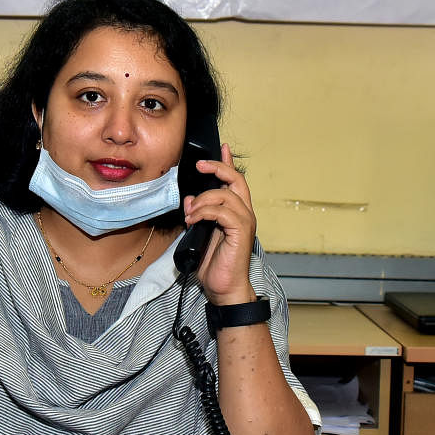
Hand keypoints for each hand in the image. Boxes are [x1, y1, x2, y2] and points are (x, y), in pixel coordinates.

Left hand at [182, 142, 257, 303]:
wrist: (224, 288)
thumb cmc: (215, 264)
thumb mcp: (200, 233)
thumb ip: (197, 214)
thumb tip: (190, 199)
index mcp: (236, 212)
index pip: (234, 181)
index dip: (227, 162)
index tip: (221, 147)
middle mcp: (244, 213)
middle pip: (236, 179)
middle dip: (218, 168)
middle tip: (199, 167)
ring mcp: (244, 222)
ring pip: (225, 194)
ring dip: (202, 200)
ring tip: (189, 214)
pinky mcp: (240, 231)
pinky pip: (223, 211)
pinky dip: (204, 211)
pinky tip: (194, 219)